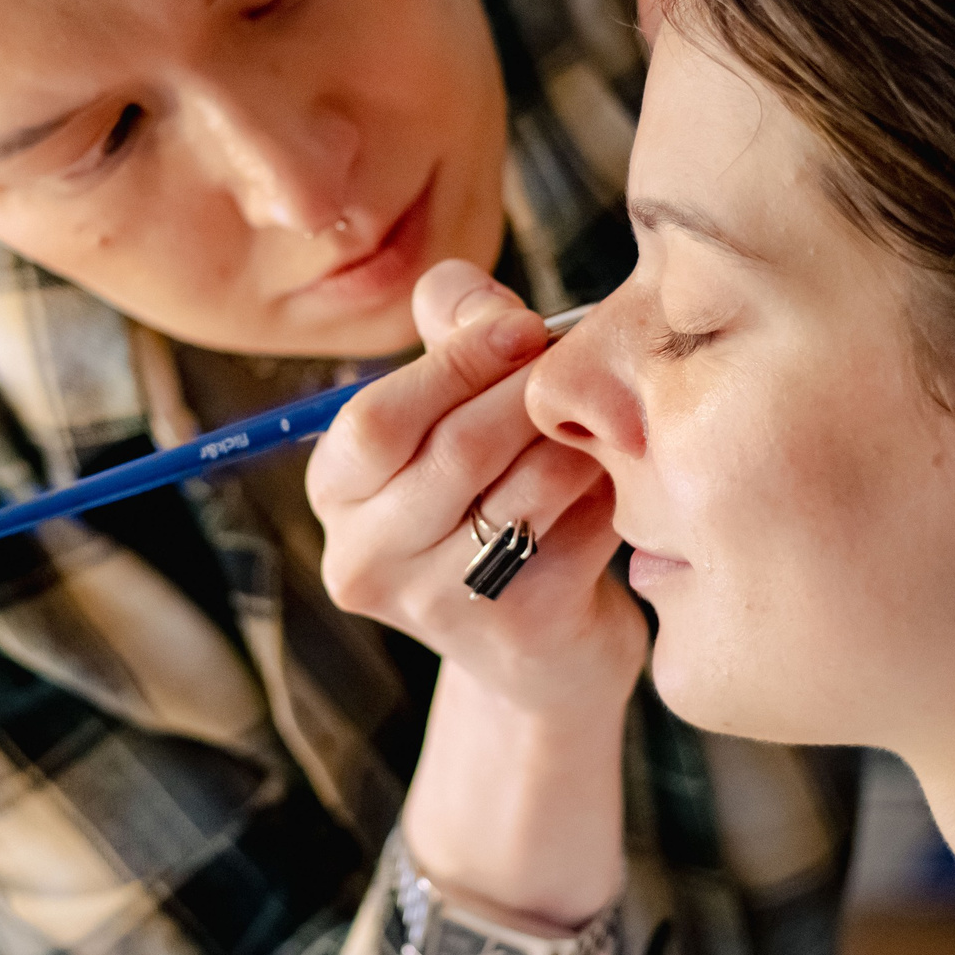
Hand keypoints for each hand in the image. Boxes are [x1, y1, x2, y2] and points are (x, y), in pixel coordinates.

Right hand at [306, 260, 646, 715]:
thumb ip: (454, 328)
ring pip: (527, 488)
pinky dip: (607, 489)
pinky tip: (618, 475)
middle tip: (579, 362)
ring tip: (599, 415)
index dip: (455, 363)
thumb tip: (490, 308)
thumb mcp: (451, 408)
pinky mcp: (519, 631)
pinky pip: (578, 531)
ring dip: (574, 438)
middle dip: (529, 391)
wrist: (542, 646)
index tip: (523, 325)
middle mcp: (368, 558)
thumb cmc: (490, 493)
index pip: (376, 422)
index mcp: (337, 493)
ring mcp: (440, 605)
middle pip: (456, 451)